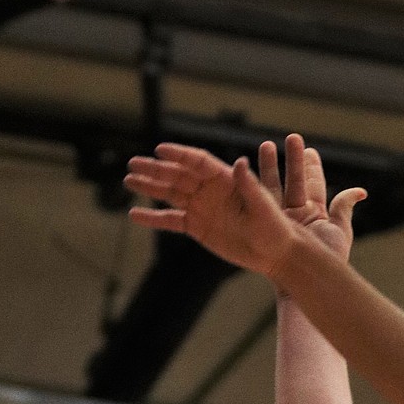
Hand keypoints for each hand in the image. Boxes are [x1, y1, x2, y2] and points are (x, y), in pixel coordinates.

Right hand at [125, 142, 295, 276]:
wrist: (275, 254)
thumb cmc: (275, 228)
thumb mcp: (264, 207)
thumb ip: (250, 186)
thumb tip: (241, 161)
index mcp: (226, 179)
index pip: (198, 162)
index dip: (179, 155)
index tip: (160, 150)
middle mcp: (210, 190)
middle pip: (178, 175)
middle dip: (156, 170)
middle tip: (133, 164)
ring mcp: (201, 207)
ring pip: (170, 194)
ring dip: (150, 187)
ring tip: (128, 181)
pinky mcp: (197, 227)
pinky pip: (171, 221)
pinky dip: (153, 218)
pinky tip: (134, 215)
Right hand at [258, 133, 366, 267]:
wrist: (306, 280)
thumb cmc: (326, 260)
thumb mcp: (340, 231)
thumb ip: (344, 208)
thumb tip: (361, 191)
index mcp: (314, 213)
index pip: (312, 184)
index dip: (310, 166)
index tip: (308, 148)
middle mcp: (296, 214)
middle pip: (291, 181)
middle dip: (289, 160)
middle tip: (287, 139)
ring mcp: (280, 219)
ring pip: (273, 188)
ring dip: (269, 167)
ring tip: (266, 146)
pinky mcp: (266, 224)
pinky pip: (258, 202)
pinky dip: (251, 186)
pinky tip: (244, 170)